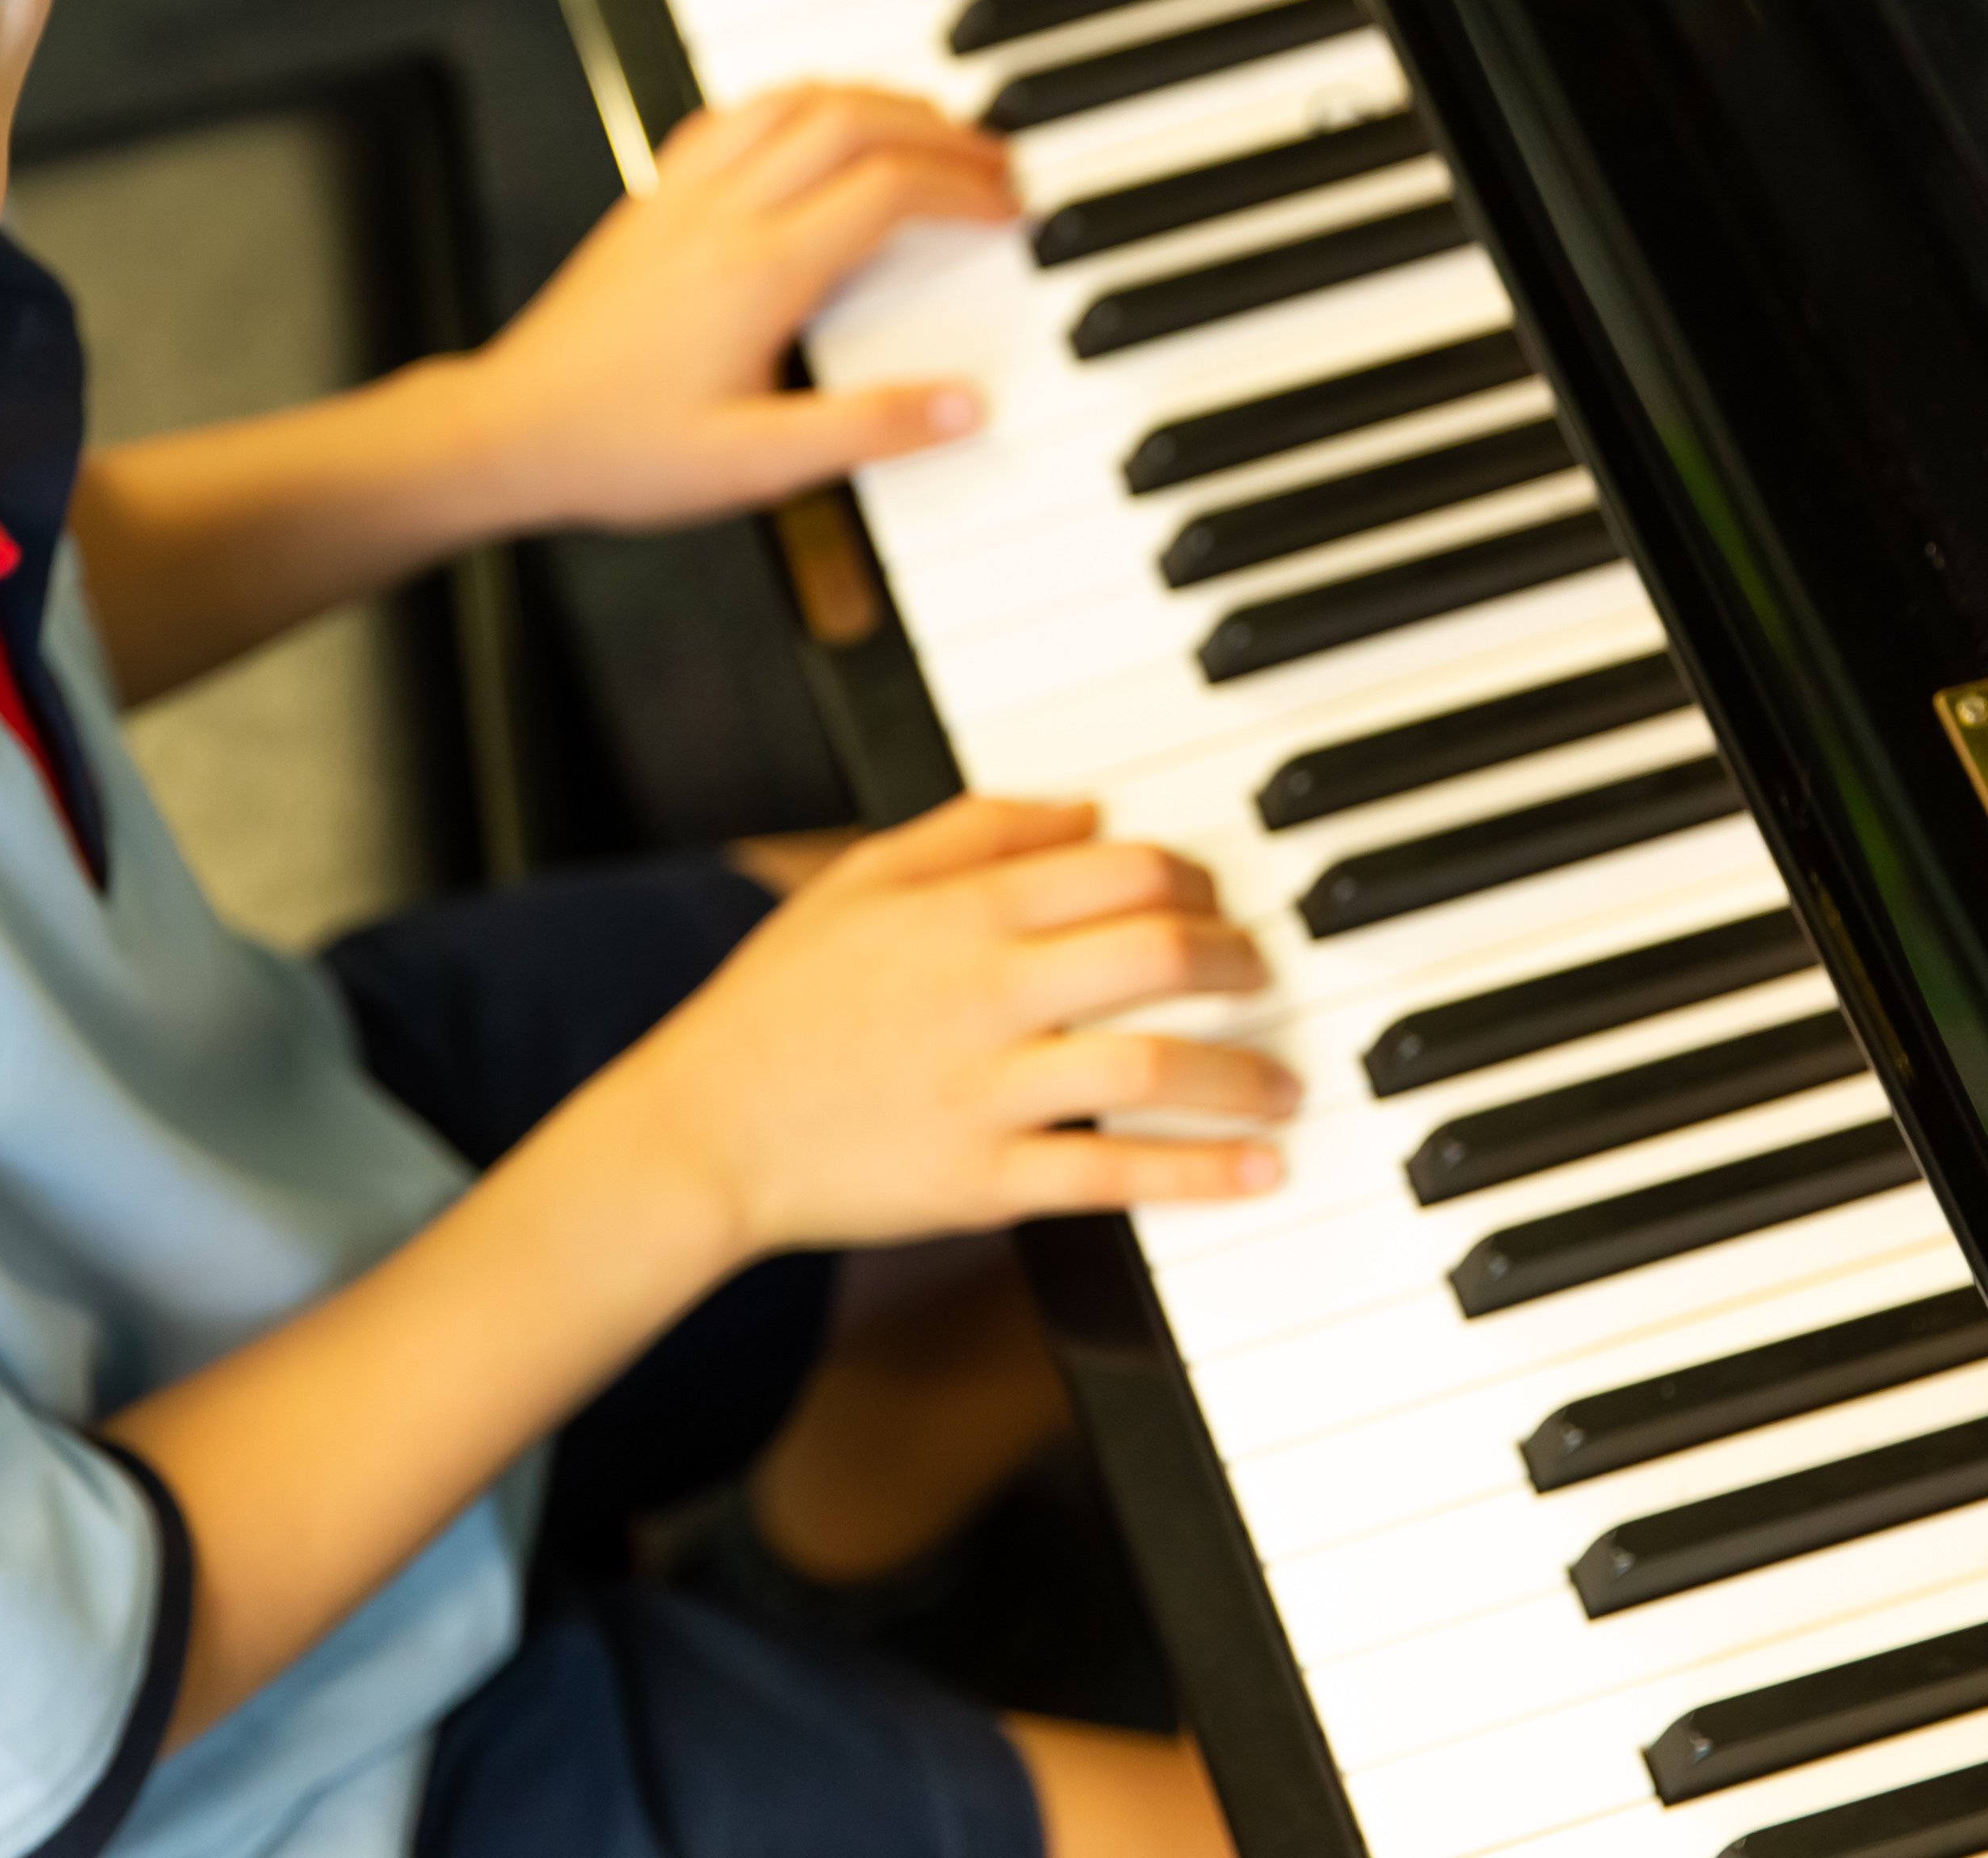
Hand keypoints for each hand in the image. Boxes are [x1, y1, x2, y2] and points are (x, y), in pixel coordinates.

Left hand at [458, 84, 1015, 528]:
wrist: (507, 433)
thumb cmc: (620, 451)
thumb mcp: (756, 466)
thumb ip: (868, 431)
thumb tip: (966, 406)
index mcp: (758, 271)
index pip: (887, 190)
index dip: (963, 189)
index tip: (1008, 209)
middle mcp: (721, 215)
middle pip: (850, 120)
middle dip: (937, 128)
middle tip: (990, 159)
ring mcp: (680, 199)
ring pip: (791, 99)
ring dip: (870, 99)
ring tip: (925, 128)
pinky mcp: (651, 202)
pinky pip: (731, 115)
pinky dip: (794, 102)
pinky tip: (814, 125)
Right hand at [588, 798, 1297, 1264]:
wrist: (702, 1132)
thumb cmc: (779, 1003)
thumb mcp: (857, 880)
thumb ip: (975, 829)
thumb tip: (1087, 807)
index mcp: (957, 910)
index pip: (1120, 869)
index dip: (1194, 881)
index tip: (1216, 904)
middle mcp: (983, 990)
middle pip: (1156, 954)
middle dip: (1238, 962)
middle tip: (1263, 977)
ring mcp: (985, 1089)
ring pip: (1150, 1068)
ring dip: (1242, 1074)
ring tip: (1284, 1084)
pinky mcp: (982, 1181)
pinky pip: (1111, 1176)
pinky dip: (1198, 1175)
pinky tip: (1258, 1170)